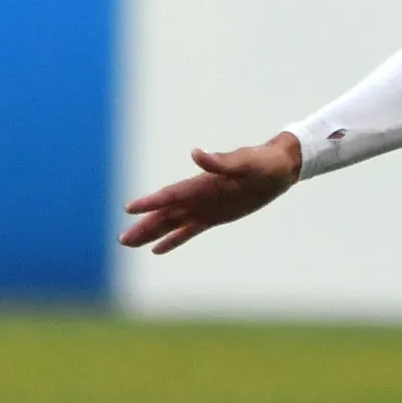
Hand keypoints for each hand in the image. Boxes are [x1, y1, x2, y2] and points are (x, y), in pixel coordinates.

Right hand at [119, 133, 301, 254]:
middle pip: (165, 213)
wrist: (279, 168)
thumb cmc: (263, 163)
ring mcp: (205, 207)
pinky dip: (173, 240)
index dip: (151, 202)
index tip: (129, 208)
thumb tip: (196, 153)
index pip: (171, 195)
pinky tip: (156, 249)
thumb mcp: (245, 163)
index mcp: (203, 183)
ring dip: (151, 233)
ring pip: (172, 223)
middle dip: (144, 225)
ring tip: (128, 243)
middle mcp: (199, 196)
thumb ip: (221, 161)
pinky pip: (189, 230)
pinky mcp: (215, 217)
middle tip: (122, 239)